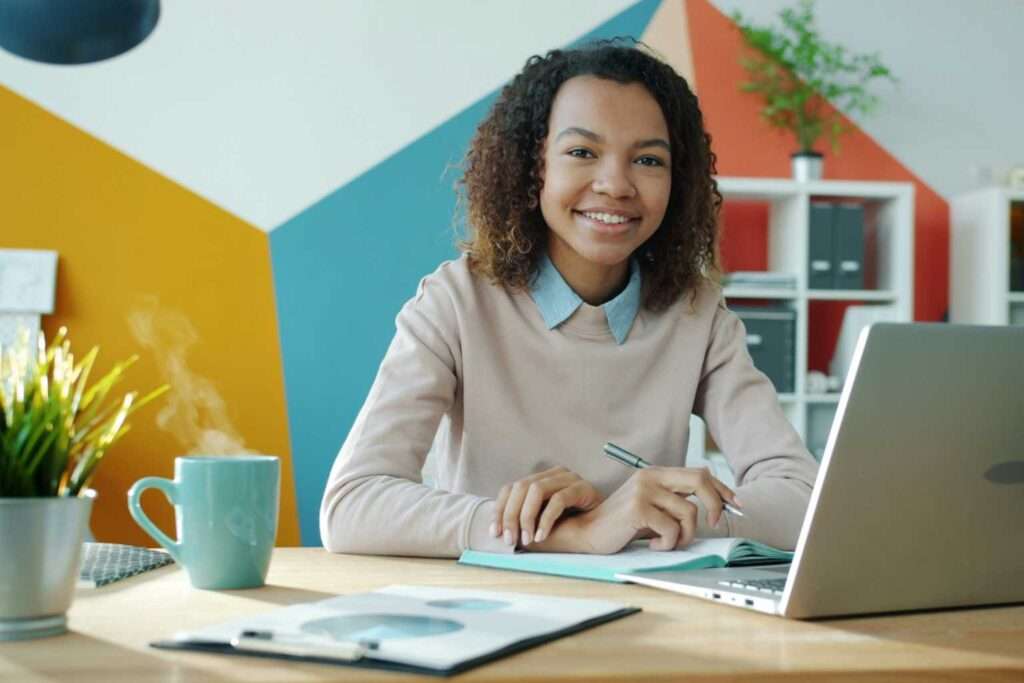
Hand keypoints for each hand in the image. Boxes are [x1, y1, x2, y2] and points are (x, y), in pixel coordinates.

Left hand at [491, 467, 603, 547]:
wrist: (610, 526)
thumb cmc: (576, 527)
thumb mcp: (545, 522)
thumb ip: (527, 520)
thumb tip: (500, 532)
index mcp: (542, 479)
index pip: (511, 488)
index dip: (500, 510)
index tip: (495, 533)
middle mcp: (553, 474)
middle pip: (520, 488)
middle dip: (510, 516)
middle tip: (510, 540)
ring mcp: (569, 478)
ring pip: (536, 490)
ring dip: (526, 517)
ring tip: (526, 539)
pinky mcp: (583, 488)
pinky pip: (558, 500)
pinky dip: (546, 519)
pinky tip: (541, 536)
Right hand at [567, 466, 740, 554]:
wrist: (588, 534)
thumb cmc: (622, 525)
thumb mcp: (652, 507)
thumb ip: (675, 500)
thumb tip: (713, 505)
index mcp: (656, 473)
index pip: (699, 473)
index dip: (722, 489)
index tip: (735, 504)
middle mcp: (650, 476)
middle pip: (700, 480)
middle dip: (716, 503)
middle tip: (713, 523)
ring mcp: (644, 490)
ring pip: (689, 512)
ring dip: (685, 535)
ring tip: (667, 542)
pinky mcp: (638, 508)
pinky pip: (672, 530)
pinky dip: (668, 543)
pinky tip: (652, 544)